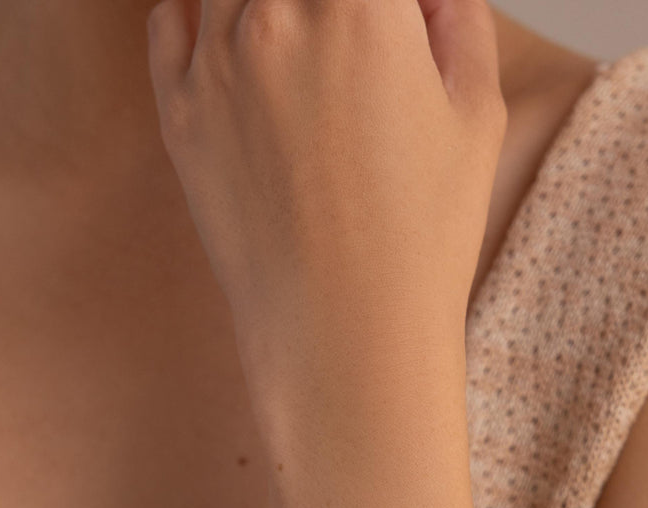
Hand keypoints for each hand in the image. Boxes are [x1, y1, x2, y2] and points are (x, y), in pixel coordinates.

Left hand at [146, 0, 507, 434]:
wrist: (344, 333)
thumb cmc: (420, 238)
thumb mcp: (475, 114)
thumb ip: (455, 17)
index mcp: (362, 2)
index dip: (385, 0)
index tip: (395, 17)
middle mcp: (276, 11)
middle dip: (333, 4)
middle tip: (353, 36)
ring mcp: (214, 63)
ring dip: (270, 2)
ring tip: (306, 42)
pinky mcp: (178, 114)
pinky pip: (172, 16)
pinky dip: (204, 10)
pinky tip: (242, 40)